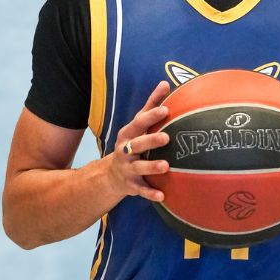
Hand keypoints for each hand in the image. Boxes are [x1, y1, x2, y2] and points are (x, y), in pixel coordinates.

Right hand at [107, 81, 170, 201]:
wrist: (112, 175)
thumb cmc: (133, 143)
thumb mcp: (138, 125)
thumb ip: (151, 105)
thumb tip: (166, 83)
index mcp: (128, 134)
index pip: (139, 123)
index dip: (151, 116)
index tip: (166, 110)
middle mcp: (125, 151)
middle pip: (137, 144)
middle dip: (151, 141)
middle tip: (167, 137)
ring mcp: (128, 169)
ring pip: (139, 168)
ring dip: (152, 167)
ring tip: (166, 166)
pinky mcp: (132, 185)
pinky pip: (141, 190)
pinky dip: (150, 193)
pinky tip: (163, 196)